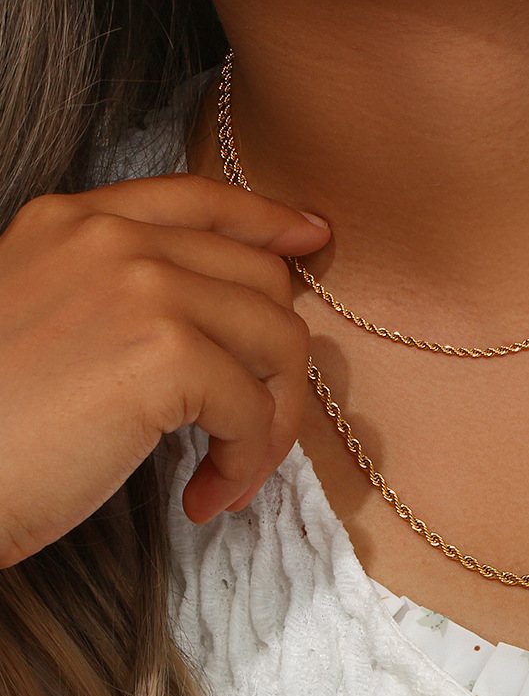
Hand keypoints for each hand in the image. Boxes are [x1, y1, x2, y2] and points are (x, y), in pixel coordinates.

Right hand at [0, 173, 330, 566]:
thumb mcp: (50, 324)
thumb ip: (126, 296)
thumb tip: (230, 315)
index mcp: (77, 222)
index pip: (201, 198)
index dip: (267, 217)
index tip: (310, 237)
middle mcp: (112, 239)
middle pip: (263, 280)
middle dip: (278, 365)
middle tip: (252, 434)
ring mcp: (140, 287)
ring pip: (278, 341)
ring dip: (271, 422)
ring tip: (232, 474)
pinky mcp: (163, 352)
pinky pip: (254, 407)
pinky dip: (246, 461)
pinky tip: (205, 497)